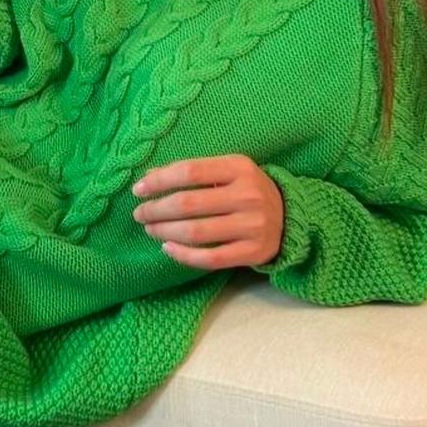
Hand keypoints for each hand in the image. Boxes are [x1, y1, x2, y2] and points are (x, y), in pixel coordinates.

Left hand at [131, 153, 284, 269]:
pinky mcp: (253, 252)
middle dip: (156, 210)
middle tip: (139, 214)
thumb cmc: (246, 189)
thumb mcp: (227, 171)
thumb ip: (193, 172)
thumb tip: (149, 177)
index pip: (190, 172)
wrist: (288, 216)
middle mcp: (248, 195)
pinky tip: (168, 248)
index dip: (159, 181)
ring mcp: (252, 226)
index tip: (138, 190)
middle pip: (189, 204)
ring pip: (196, 232)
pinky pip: (210, 258)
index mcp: (239, 167)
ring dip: (165, 232)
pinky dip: (184, 255)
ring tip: (150, 229)